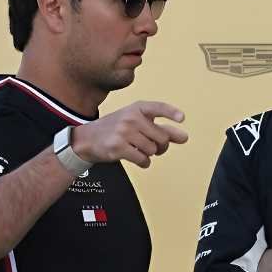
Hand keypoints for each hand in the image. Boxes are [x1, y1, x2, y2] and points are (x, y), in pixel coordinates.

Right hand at [71, 101, 187, 168]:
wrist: (87, 139)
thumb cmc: (116, 129)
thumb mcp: (137, 122)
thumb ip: (160, 128)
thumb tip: (183, 137)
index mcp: (137, 108)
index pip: (158, 108)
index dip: (171, 112)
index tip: (182, 118)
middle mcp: (131, 117)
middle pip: (162, 137)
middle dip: (162, 146)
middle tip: (155, 147)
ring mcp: (124, 132)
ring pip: (153, 150)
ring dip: (150, 155)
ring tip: (139, 150)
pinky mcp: (118, 147)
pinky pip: (143, 160)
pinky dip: (144, 163)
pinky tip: (137, 159)